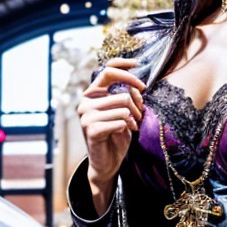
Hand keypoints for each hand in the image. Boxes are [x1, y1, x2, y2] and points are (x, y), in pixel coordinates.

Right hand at [78, 57, 145, 213]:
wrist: (107, 162)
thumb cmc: (116, 134)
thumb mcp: (123, 111)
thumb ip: (126, 96)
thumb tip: (138, 86)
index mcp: (92, 93)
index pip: (107, 70)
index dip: (124, 65)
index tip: (138, 65)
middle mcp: (86, 101)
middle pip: (122, 92)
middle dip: (137, 102)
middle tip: (140, 112)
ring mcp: (86, 115)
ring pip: (123, 107)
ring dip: (133, 117)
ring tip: (133, 124)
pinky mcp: (91, 129)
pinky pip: (119, 121)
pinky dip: (127, 127)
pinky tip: (126, 132)